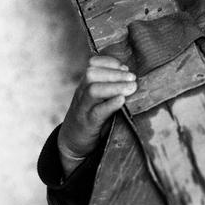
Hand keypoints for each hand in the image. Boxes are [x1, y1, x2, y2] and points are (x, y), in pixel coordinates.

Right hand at [57, 55, 136, 176]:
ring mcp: (83, 109)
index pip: (93, 65)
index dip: (110, 62)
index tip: (125, 67)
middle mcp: (82, 94)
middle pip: (92, 74)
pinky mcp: (87, 125)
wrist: (71, 142)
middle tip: (132, 78)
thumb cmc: (92, 117)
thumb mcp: (98, 99)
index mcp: (85, 85)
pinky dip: (109, 105)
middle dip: (114, 73)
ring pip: (93, 90)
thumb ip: (111, 87)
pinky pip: (97, 112)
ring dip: (114, 86)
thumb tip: (131, 76)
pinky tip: (121, 100)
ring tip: (131, 88)